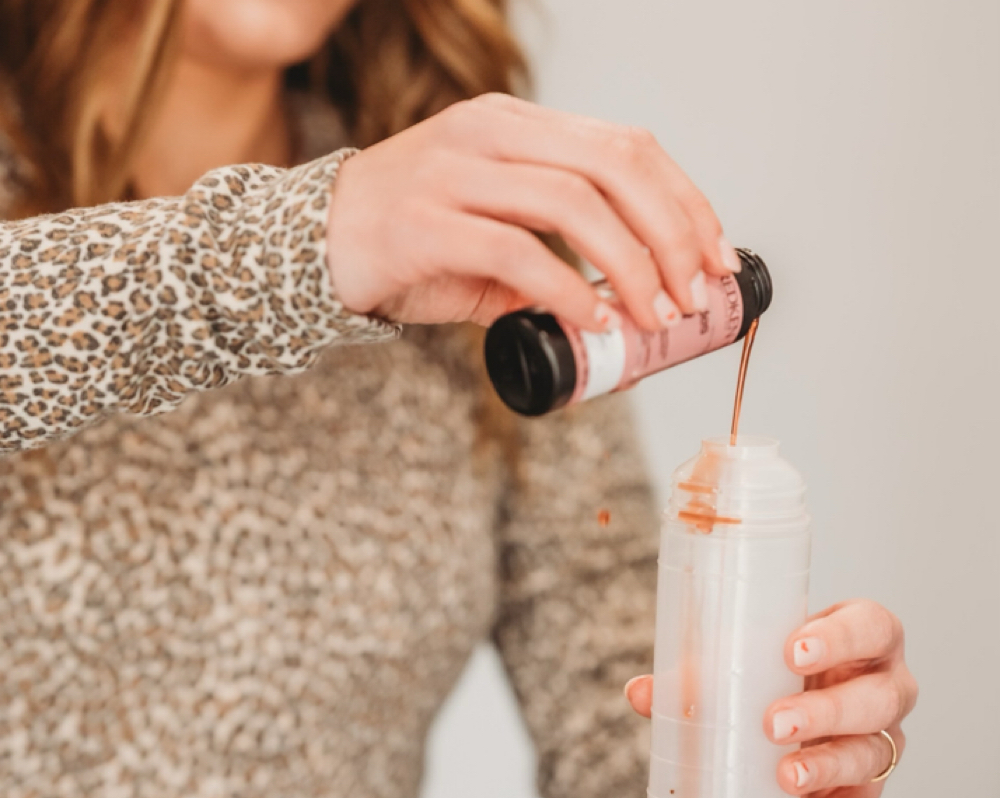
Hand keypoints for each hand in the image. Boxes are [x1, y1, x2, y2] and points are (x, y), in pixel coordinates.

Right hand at [326, 93, 740, 329]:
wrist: (316, 246)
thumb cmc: (411, 241)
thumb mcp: (491, 235)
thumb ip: (551, 255)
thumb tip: (612, 309)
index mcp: (518, 126)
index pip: (626, 146)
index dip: (684, 201)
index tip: (715, 256)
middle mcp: (492, 133)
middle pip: (614, 165)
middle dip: (672, 233)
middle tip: (695, 293)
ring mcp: (456, 173)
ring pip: (573, 204)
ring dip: (630, 267)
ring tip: (655, 316)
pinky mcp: (427, 222)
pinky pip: (517, 253)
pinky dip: (567, 292)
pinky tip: (593, 321)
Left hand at [624, 599, 916, 797]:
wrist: (783, 716)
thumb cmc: (766, 671)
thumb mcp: (739, 662)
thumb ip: (693, 676)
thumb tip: (641, 693)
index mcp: (860, 637)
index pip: (872, 626)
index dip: (841, 638)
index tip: (793, 651)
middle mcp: (883, 687)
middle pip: (879, 697)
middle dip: (827, 710)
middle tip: (775, 723)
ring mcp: (881, 739)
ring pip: (871, 752)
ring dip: (827, 766)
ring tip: (785, 776)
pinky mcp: (868, 788)